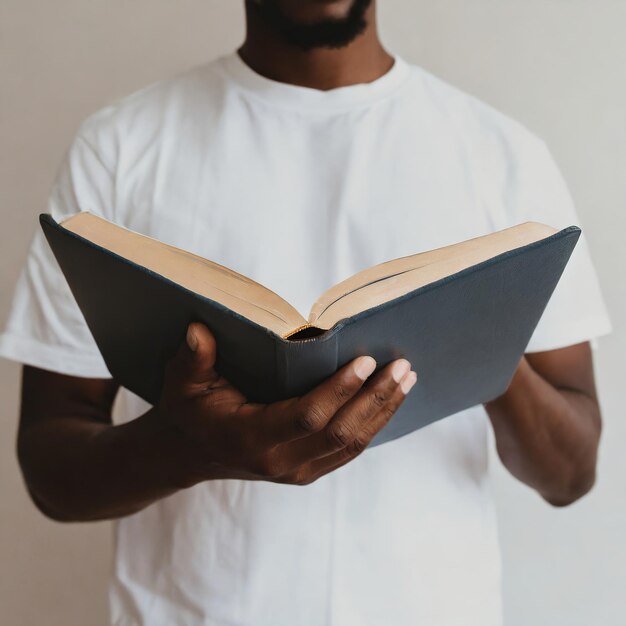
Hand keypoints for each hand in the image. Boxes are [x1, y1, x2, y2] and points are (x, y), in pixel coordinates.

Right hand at [157, 322, 416, 484]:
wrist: (192, 451)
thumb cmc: (189, 409)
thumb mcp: (181, 381)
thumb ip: (193, 357)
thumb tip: (198, 331)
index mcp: (250, 438)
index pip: (307, 417)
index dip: (339, 390)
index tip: (366, 361)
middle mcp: (279, 462)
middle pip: (340, 433)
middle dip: (375, 399)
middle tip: (402, 366)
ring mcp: (297, 472)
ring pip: (351, 444)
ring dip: (382, 411)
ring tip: (406, 379)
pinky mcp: (308, 471)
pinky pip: (349, 449)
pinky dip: (373, 424)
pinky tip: (390, 399)